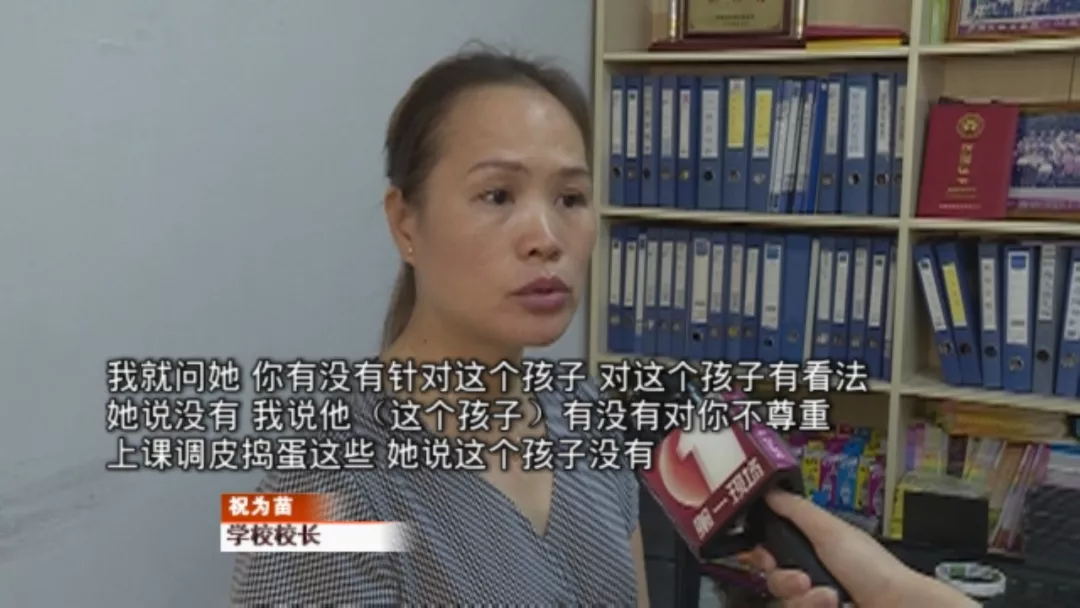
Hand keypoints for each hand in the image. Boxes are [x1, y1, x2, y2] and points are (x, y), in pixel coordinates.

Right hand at [739, 491, 978, 607]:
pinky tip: (834, 605)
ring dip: (804, 600)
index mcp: (812, 549)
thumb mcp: (831, 531)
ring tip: (829, 598)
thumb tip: (770, 490)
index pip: (771, 552)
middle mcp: (812, 576)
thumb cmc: (873, 569)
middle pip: (774, 581)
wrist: (897, 607)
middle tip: (803, 579)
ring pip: (786, 602)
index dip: (764, 555)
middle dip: (786, 580)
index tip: (767, 557)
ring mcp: (816, 601)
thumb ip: (796, 510)